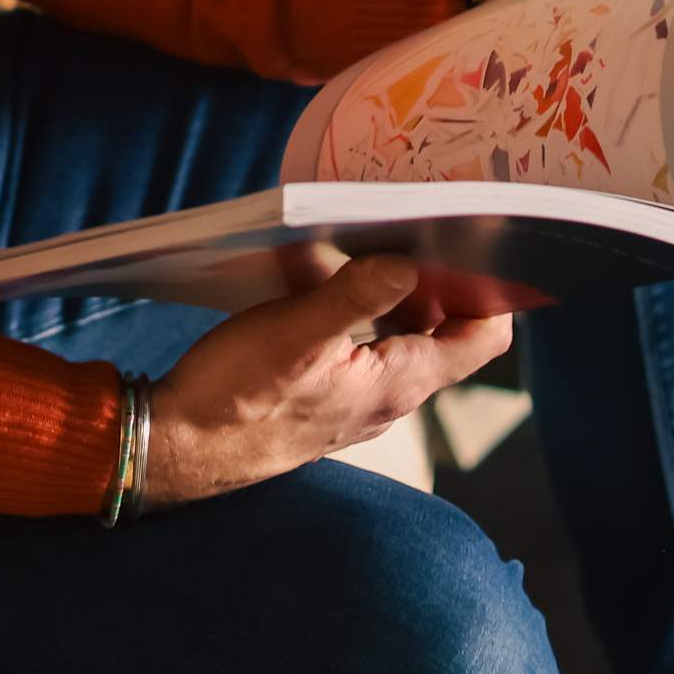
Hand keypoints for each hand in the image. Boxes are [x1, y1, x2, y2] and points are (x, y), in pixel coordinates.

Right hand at [141, 255, 510, 508]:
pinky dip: (354, 308)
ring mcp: (360, 397)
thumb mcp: (296, 333)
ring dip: (391, 289)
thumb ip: (356, 295)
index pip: (483, 338)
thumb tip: (408, 261)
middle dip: (439, 278)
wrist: (181, 449)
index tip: (475, 242)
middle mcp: (392, 395)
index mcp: (401, 382)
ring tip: (368, 241)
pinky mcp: (329, 394)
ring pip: (401, 334)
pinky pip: (361, 344)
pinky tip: (317, 278)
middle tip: (418, 225)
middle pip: (446, 330)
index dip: (492, 290)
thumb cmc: (237, 398)